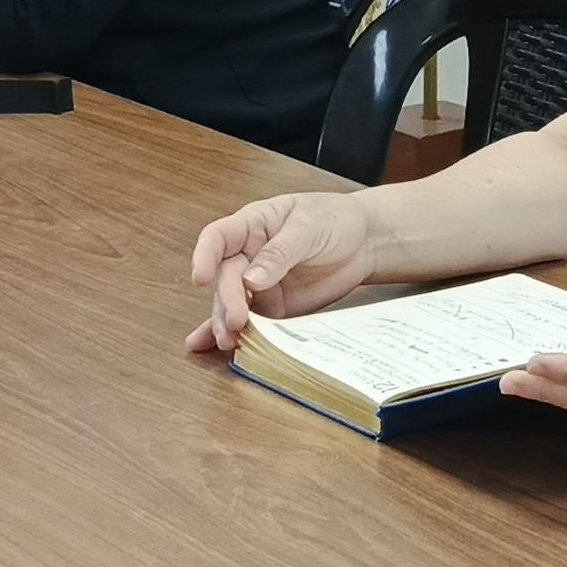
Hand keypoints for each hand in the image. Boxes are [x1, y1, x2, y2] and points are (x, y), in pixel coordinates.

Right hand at [185, 191, 384, 352]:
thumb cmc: (335, 219)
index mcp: (252, 225)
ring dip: (226, 323)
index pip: (218, 237)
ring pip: (232, 304)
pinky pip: (252, 321)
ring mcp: (260, 283)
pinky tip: (212, 347)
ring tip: (229, 341)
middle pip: (225, 277)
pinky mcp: (274, 307)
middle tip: (237, 320)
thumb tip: (251, 279)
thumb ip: (280, 252)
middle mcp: (249, 255)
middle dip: (228, 300)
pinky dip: (235, 334)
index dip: (204, 256)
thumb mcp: (309, 227)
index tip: (200, 277)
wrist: (366, 241)